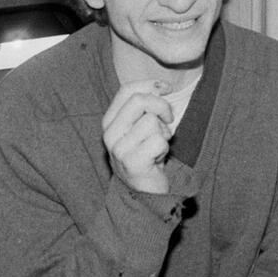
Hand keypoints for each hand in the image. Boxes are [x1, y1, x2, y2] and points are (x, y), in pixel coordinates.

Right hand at [102, 80, 173, 194]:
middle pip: (139, 101)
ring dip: (163, 133)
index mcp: (109, 121)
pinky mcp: (132, 162)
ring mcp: (119, 149)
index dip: (150, 84)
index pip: (126, 90)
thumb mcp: (141, 126)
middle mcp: (110, 133)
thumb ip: (145, 107)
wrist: (144, 191)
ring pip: (151, 122)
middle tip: (168, 119)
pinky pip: (158, 141)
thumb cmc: (146, 154)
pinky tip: (158, 157)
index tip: (167, 88)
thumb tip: (161, 87)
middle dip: (161, 106)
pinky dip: (165, 148)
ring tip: (158, 145)